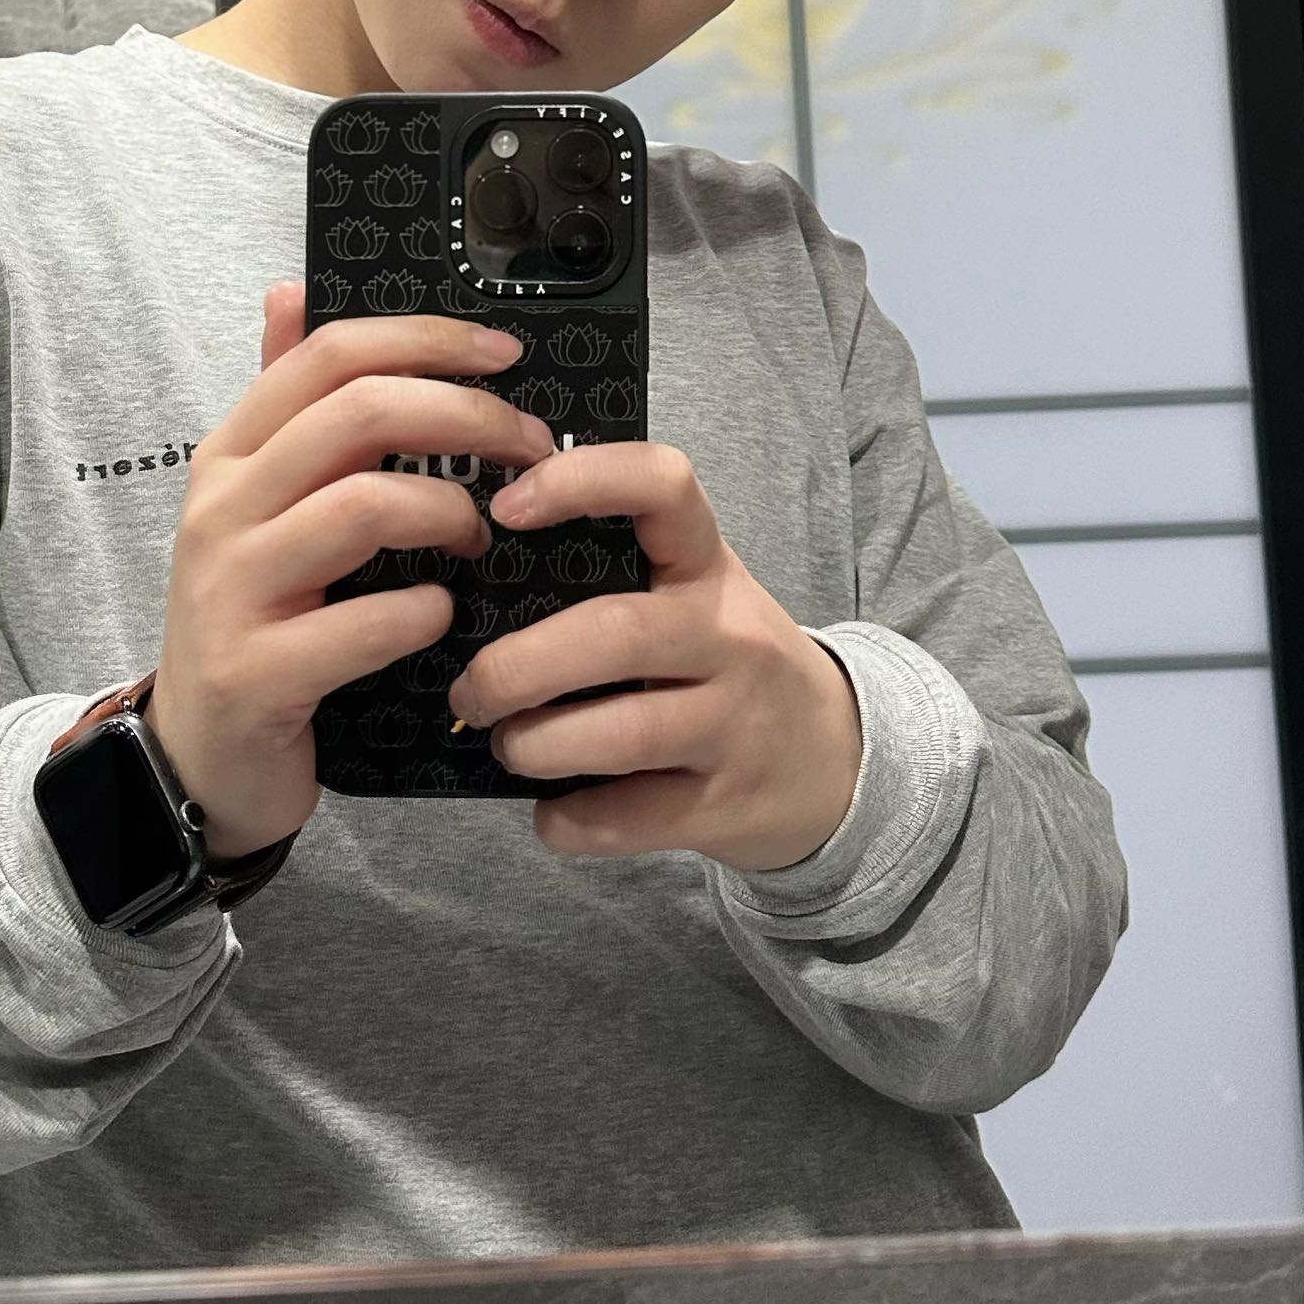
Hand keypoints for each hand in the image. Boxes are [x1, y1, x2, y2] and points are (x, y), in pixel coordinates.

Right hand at [148, 285, 555, 857]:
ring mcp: (231, 589)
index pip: (329, 355)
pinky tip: (444, 617)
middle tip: (532, 447)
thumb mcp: (259, 504)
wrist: (197, 756)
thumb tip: (290, 291)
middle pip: (358, 413)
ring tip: (483, 538)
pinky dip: (423, 614)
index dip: (426, 340)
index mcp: (232, 455)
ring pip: (364, 507)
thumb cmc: (256, 619)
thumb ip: (284, 404)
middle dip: (465, 417)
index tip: (506, 354)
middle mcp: (222, 508)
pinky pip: (363, 624)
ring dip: (451, 515)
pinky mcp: (255, 672)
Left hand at [443, 442, 863, 871]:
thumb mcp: (694, 594)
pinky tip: (552, 811)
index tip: (504, 509)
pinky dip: (568, 821)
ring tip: (508, 745)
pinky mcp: (725, 806)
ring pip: (622, 733)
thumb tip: (468, 581)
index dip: (579, 482)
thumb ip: (612, 573)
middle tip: (469, 691)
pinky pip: (628, 818)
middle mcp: (728, 636)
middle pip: (614, 634)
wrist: (835, 761)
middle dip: (517, 667)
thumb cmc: (725, 663)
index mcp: (707, 565)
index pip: (661, 486)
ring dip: (536, 746)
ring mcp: (733, 724)